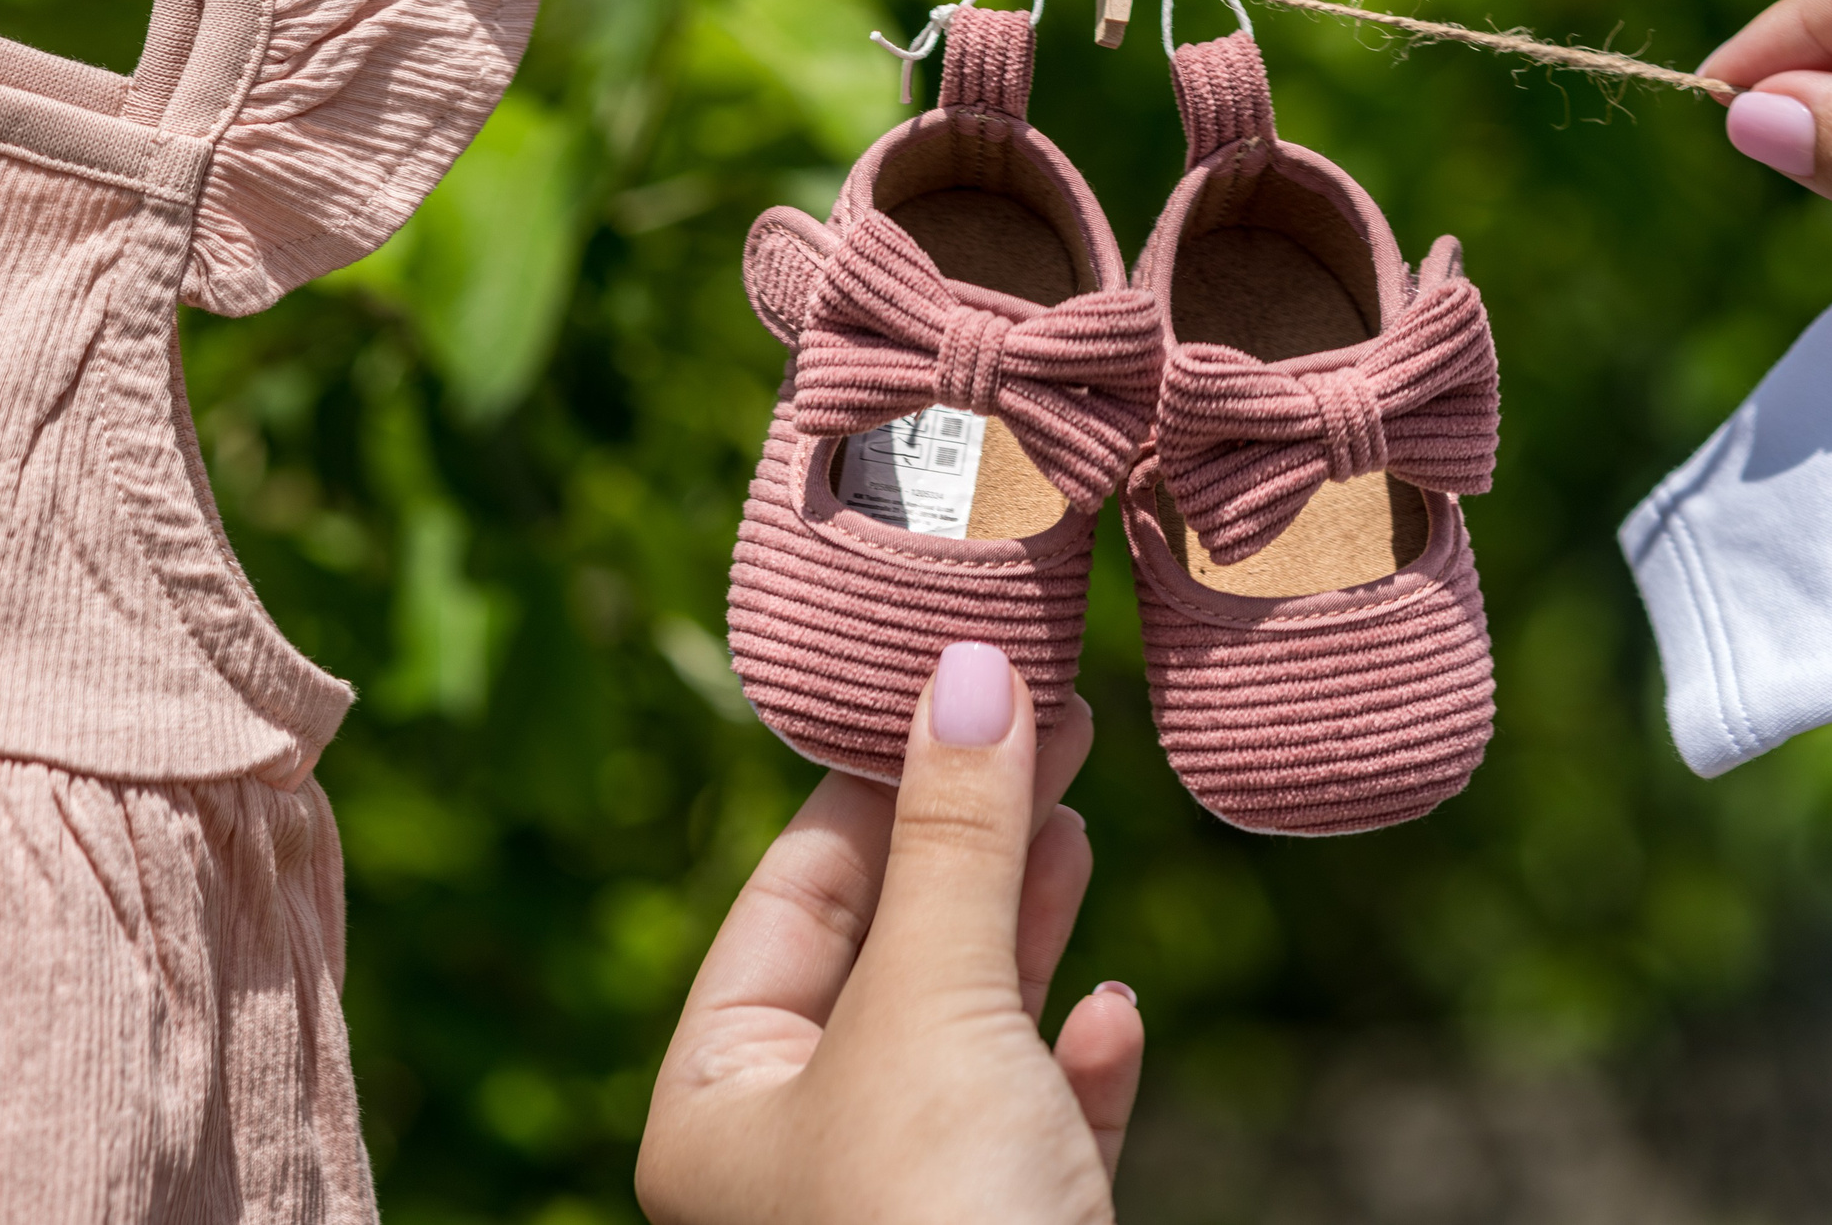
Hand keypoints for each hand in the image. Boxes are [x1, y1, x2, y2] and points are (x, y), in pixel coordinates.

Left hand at [635, 643, 1144, 1224]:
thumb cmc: (937, 1224)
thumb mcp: (935, 1007)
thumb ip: (957, 838)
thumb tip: (971, 662)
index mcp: (720, 1101)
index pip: (791, 896)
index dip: (878, 780)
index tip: (962, 679)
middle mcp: (798, 1154)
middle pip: (887, 950)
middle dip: (970, 837)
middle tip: (1053, 722)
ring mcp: (906, 1203)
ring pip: (967, 1030)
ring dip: (1025, 926)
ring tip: (1075, 823)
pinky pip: (1035, 1126)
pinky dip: (1072, 1060)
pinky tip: (1110, 1010)